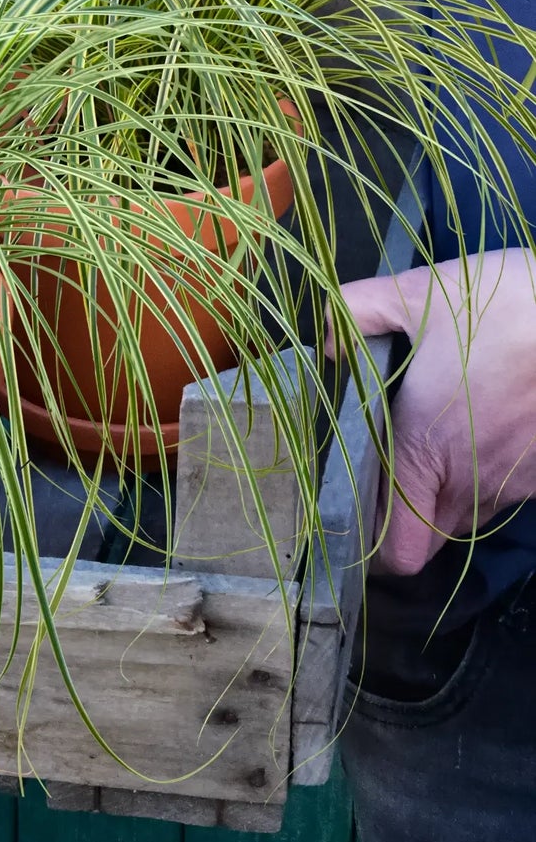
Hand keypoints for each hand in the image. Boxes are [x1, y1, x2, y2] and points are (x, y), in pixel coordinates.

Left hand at [332, 250, 535, 574]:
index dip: (373, 548)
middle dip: (404, 520)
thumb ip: (356, 313)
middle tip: (384, 474)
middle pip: (430, 536)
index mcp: (424, 450)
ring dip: (447, 493)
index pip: (399, 548)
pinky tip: (480, 427)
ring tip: (434, 441)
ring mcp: (518, 480)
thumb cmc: (501, 305)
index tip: (355, 523)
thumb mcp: (416, 293)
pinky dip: (487, 473)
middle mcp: (471, 479)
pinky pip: (507, 490)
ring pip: (470, 514)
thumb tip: (325, 340)